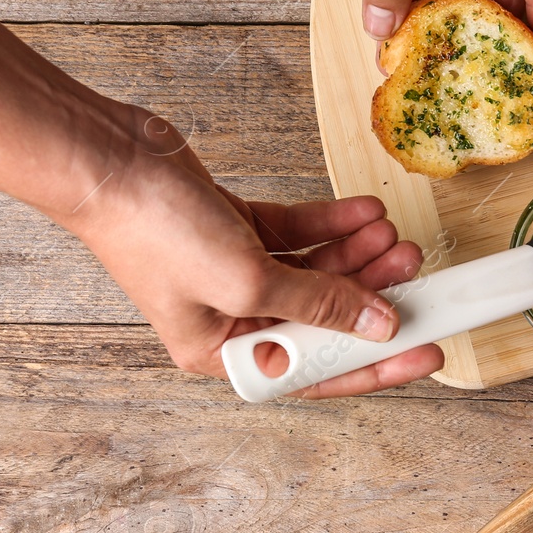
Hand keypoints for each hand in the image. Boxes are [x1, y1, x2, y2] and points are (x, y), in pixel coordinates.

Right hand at [73, 104, 445, 397]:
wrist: (105, 160)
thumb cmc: (152, 229)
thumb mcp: (247, 279)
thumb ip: (318, 303)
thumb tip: (377, 325)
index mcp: (223, 352)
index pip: (317, 371)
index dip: (376, 363)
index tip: (426, 349)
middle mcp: (232, 317)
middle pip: (326, 319)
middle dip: (375, 295)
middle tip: (417, 275)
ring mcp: (237, 270)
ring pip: (321, 271)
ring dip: (361, 255)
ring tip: (394, 236)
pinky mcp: (240, 228)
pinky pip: (304, 234)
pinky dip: (336, 224)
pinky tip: (368, 212)